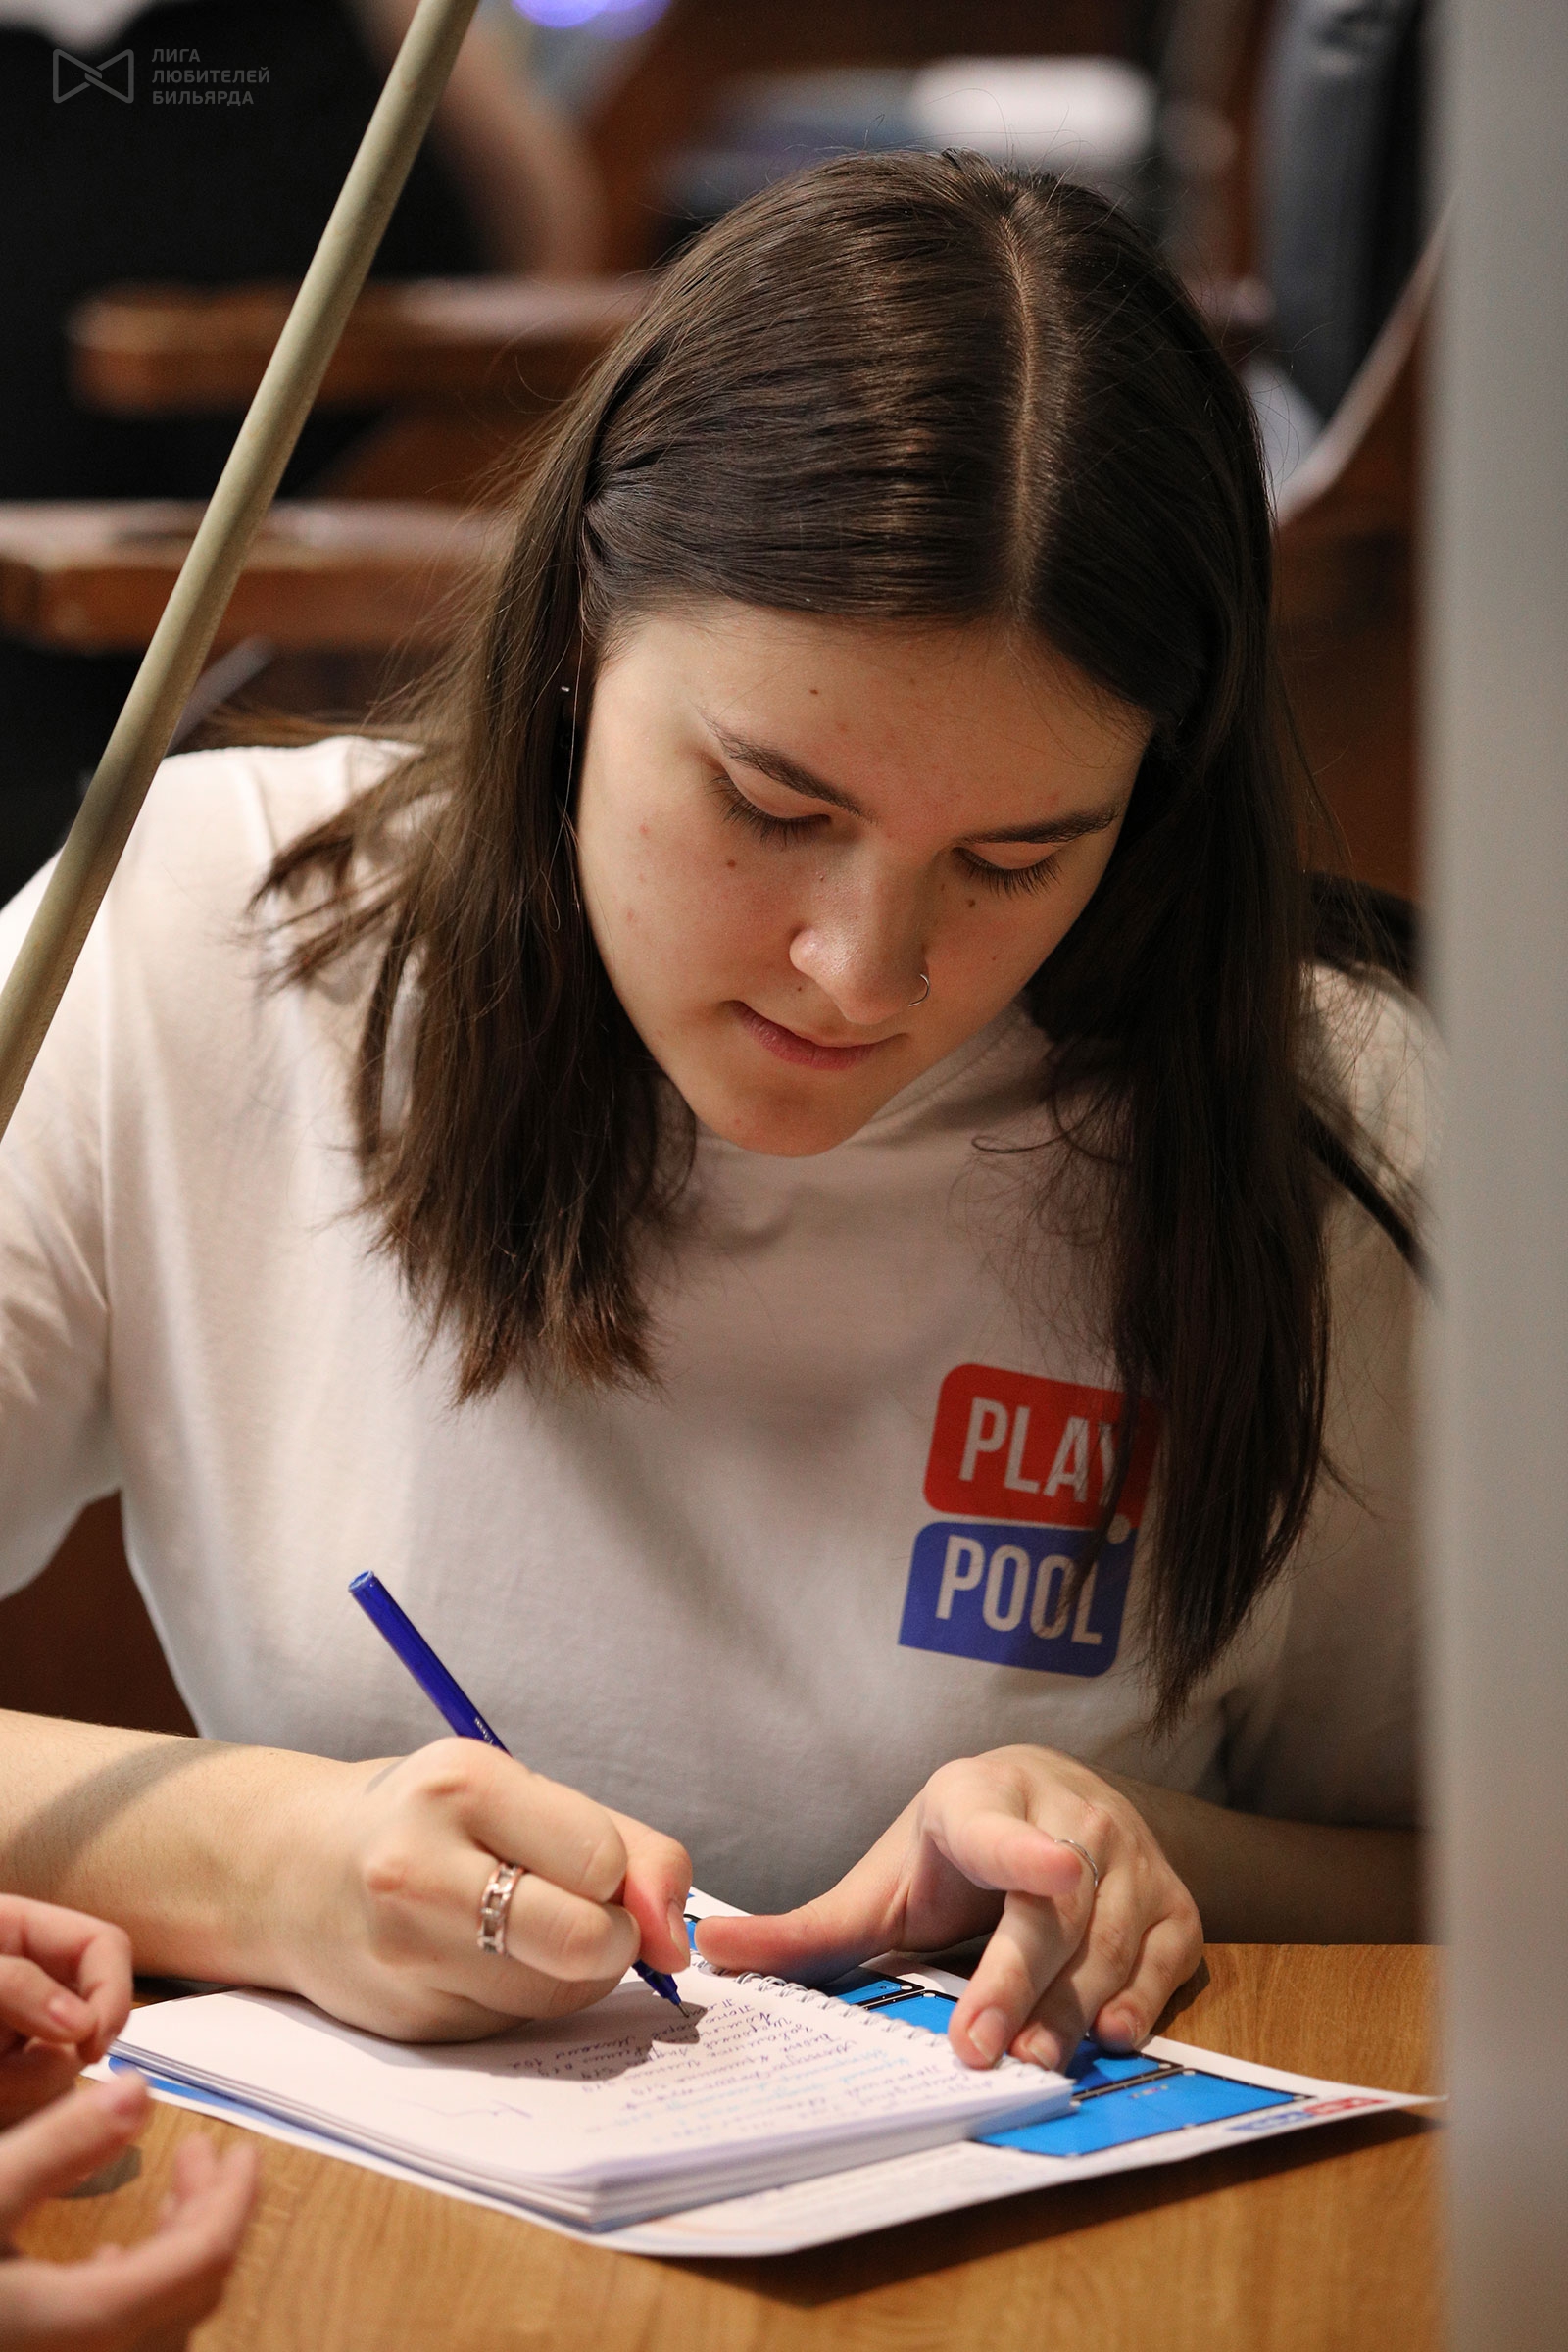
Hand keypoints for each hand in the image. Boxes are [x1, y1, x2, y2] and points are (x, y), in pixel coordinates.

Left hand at [0, 1899, 133, 2127]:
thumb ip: (16, 1984)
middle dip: (65, 2049)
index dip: (113, 1991)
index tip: (93, 2045)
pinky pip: (42, 2096)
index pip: (105, 1947)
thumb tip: (83, 2026)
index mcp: (25, 1933)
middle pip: (96, 2011)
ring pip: (70, 2064)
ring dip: (27, 2082)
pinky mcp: (13, 2072)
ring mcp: (22, 2030)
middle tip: (16, 2071)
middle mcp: (34, 1980)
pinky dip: (17, 2097)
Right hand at [0, 2071, 256, 2350]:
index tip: (243, 2149)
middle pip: (192, 2287)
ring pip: (165, 2315)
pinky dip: (142, 2284)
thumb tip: (141, 2090)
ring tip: (174, 2188)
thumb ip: (60, 2146)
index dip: (236, 2198)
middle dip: (209, 2209)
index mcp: (92, 2315)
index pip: (206, 2258)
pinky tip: (112, 2255)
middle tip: (200, 2151)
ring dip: (179, 2245)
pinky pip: (128, 2332)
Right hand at [280, 1740, 691, 2040]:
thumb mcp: (522, 1794)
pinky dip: (523, 1998)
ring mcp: (407, 1955)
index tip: (606, 1873)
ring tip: (521, 1928)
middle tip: (586, 1916)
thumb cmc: (434, 1821)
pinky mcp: (410, 2025)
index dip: (627, 1878)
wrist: (295, 1869)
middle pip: (585, 1941)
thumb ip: (629, 1847)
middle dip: (612, 1939)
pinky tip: (476, 1960)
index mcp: (464, 1784)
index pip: (601, 1859)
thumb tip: (678, 1937)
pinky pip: (518, 2027)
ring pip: (560, 1996)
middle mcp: (421, 1869)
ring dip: (571, 1973)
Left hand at [696, 1746, 1202, 2072]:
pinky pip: (1168, 1951)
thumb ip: (807, 1925)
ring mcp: (1129, 1852)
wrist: (1050, 1801)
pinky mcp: (1173, 1894)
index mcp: (979, 1800)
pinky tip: (1114, 2033)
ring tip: (1040, 2057)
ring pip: (1110, 1936)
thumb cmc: (952, 1854)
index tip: (1053, 1869)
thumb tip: (709, 1950)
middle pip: (1053, 1909)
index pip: (997, 1829)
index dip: (1023, 1848)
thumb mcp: (882, 1879)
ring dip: (1079, 2002)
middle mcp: (1066, 1815)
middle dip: (1021, 1980)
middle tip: (989, 2053)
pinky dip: (1146, 1994)